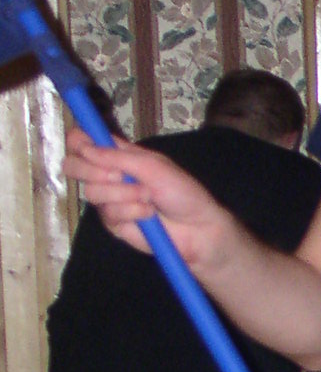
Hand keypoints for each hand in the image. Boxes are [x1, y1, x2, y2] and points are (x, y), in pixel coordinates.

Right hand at [61, 126, 235, 271]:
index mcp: (118, 154)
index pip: (82, 142)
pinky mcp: (113, 223)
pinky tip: (148, 215)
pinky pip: (108, 213)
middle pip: (73, 166)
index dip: (77, 142)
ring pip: (92, 192)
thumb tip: (84, 148)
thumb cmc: (182, 192)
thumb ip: (119, 157)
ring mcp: (108, 199)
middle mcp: (109, 175)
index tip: (84, 146)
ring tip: (148, 197)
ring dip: (123, 194)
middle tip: (118, 176)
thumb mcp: (154, 167)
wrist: (197, 229)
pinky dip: (130, 211)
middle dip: (92, 170)